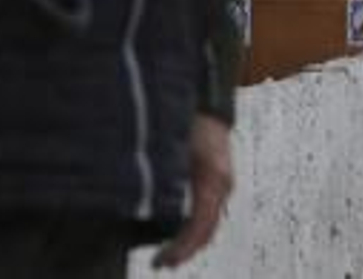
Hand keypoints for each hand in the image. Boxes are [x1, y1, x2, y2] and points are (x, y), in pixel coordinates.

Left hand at [154, 115, 233, 268]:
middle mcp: (221, 185)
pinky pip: (207, 212)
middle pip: (207, 230)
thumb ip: (161, 179)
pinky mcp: (215, 180)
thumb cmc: (190, 120)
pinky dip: (193, 228)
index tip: (162, 260)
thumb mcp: (170, 150)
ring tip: (167, 253)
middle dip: (185, 249)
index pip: (200, 225)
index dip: (182, 247)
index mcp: (213, 180)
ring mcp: (221, 183)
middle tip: (161, 262)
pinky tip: (175, 231)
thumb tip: (140, 208)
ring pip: (208, 223)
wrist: (207, 99)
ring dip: (189, 241)